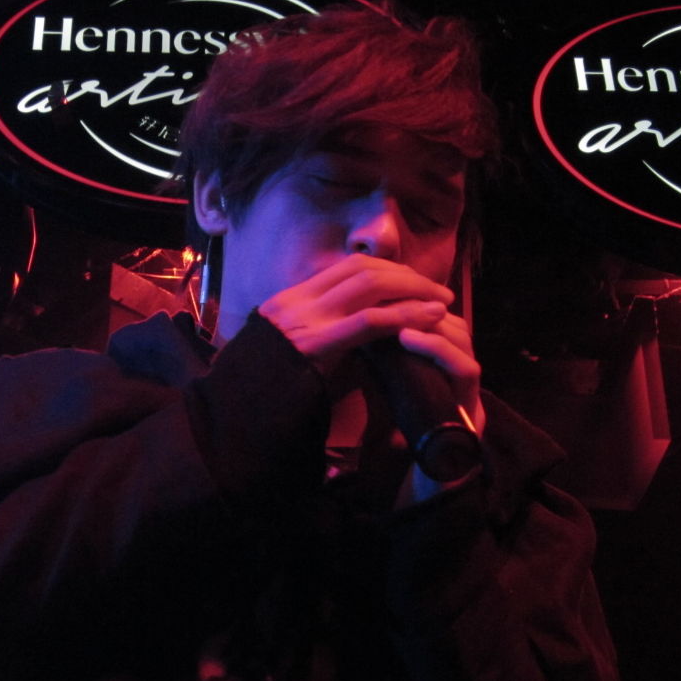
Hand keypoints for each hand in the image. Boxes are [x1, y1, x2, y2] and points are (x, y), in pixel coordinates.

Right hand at [258, 254, 484, 433]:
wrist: (240, 413)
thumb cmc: (272, 392)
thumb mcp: (298, 353)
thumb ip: (325, 335)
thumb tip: (366, 330)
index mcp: (292, 299)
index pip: (348, 267)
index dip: (388, 269)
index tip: (414, 282)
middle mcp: (297, 301)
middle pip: (362, 268)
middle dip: (406, 275)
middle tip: (437, 290)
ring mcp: (305, 319)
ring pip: (369, 284)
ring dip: (411, 289)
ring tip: (440, 302)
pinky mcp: (316, 343)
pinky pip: (369, 321)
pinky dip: (404, 316)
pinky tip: (428, 319)